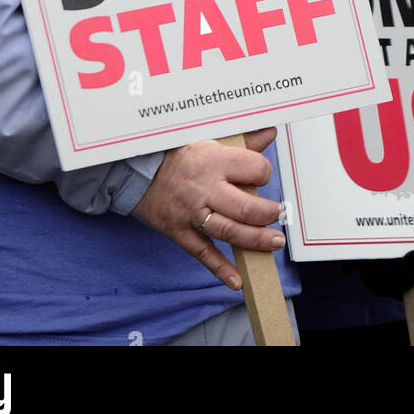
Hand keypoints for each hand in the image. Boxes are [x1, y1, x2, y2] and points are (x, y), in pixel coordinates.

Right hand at [131, 127, 284, 289]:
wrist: (135, 168)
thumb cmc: (175, 152)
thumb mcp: (209, 138)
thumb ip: (242, 139)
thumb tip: (269, 133)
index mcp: (213, 160)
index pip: (253, 169)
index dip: (264, 172)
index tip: (264, 176)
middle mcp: (205, 188)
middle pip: (245, 208)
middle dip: (268, 215)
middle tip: (279, 215)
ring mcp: (192, 213)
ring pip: (229, 232)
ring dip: (255, 240)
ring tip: (274, 242)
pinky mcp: (179, 231)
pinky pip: (202, 253)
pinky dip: (221, 269)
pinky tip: (237, 280)